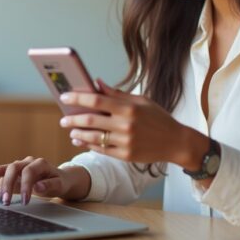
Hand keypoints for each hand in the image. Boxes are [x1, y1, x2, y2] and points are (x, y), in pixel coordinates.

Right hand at [0, 156, 85, 205]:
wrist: (59, 179)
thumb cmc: (59, 182)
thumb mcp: (60, 185)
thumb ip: (50, 185)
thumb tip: (37, 186)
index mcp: (40, 163)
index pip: (28, 171)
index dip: (25, 185)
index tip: (25, 201)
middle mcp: (27, 162)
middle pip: (13, 168)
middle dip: (8, 185)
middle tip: (6, 202)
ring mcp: (18, 167)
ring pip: (3, 170)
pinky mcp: (12, 173)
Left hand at [59, 79, 193, 164]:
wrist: (175, 142)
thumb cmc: (158, 118)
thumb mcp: (141, 101)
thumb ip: (117, 94)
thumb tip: (96, 83)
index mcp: (129, 108)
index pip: (96, 101)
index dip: (77, 98)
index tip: (64, 96)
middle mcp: (126, 125)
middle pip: (90, 120)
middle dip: (73, 119)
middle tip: (63, 118)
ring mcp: (125, 142)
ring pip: (93, 137)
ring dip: (78, 134)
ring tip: (70, 130)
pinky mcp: (125, 156)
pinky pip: (101, 150)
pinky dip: (89, 145)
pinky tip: (81, 140)